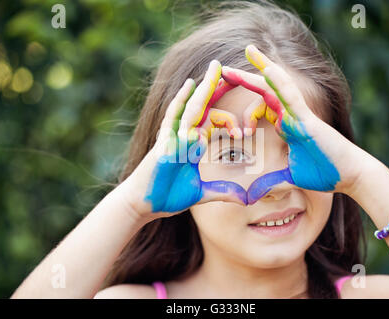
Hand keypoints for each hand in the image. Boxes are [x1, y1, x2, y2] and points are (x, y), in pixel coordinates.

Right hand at [121, 60, 246, 218]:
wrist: (143, 204)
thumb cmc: (166, 195)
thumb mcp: (201, 193)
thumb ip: (222, 191)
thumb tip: (245, 199)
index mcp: (194, 144)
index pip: (214, 122)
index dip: (230, 119)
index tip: (246, 130)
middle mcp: (184, 135)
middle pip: (205, 106)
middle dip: (218, 89)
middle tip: (234, 72)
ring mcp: (173, 136)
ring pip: (193, 107)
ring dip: (205, 87)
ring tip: (217, 68)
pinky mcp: (165, 142)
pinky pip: (173, 117)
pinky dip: (182, 100)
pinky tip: (191, 85)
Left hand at [221, 45, 365, 202]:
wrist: (348, 176)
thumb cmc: (324, 173)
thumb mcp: (289, 177)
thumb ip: (270, 181)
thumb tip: (253, 193)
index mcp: (284, 126)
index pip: (258, 107)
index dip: (243, 110)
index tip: (231, 121)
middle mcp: (290, 115)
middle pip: (264, 90)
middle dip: (244, 78)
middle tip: (224, 68)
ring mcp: (299, 114)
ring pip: (277, 85)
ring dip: (262, 66)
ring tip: (249, 49)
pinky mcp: (307, 119)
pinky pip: (291, 97)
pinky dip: (279, 83)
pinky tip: (266, 69)